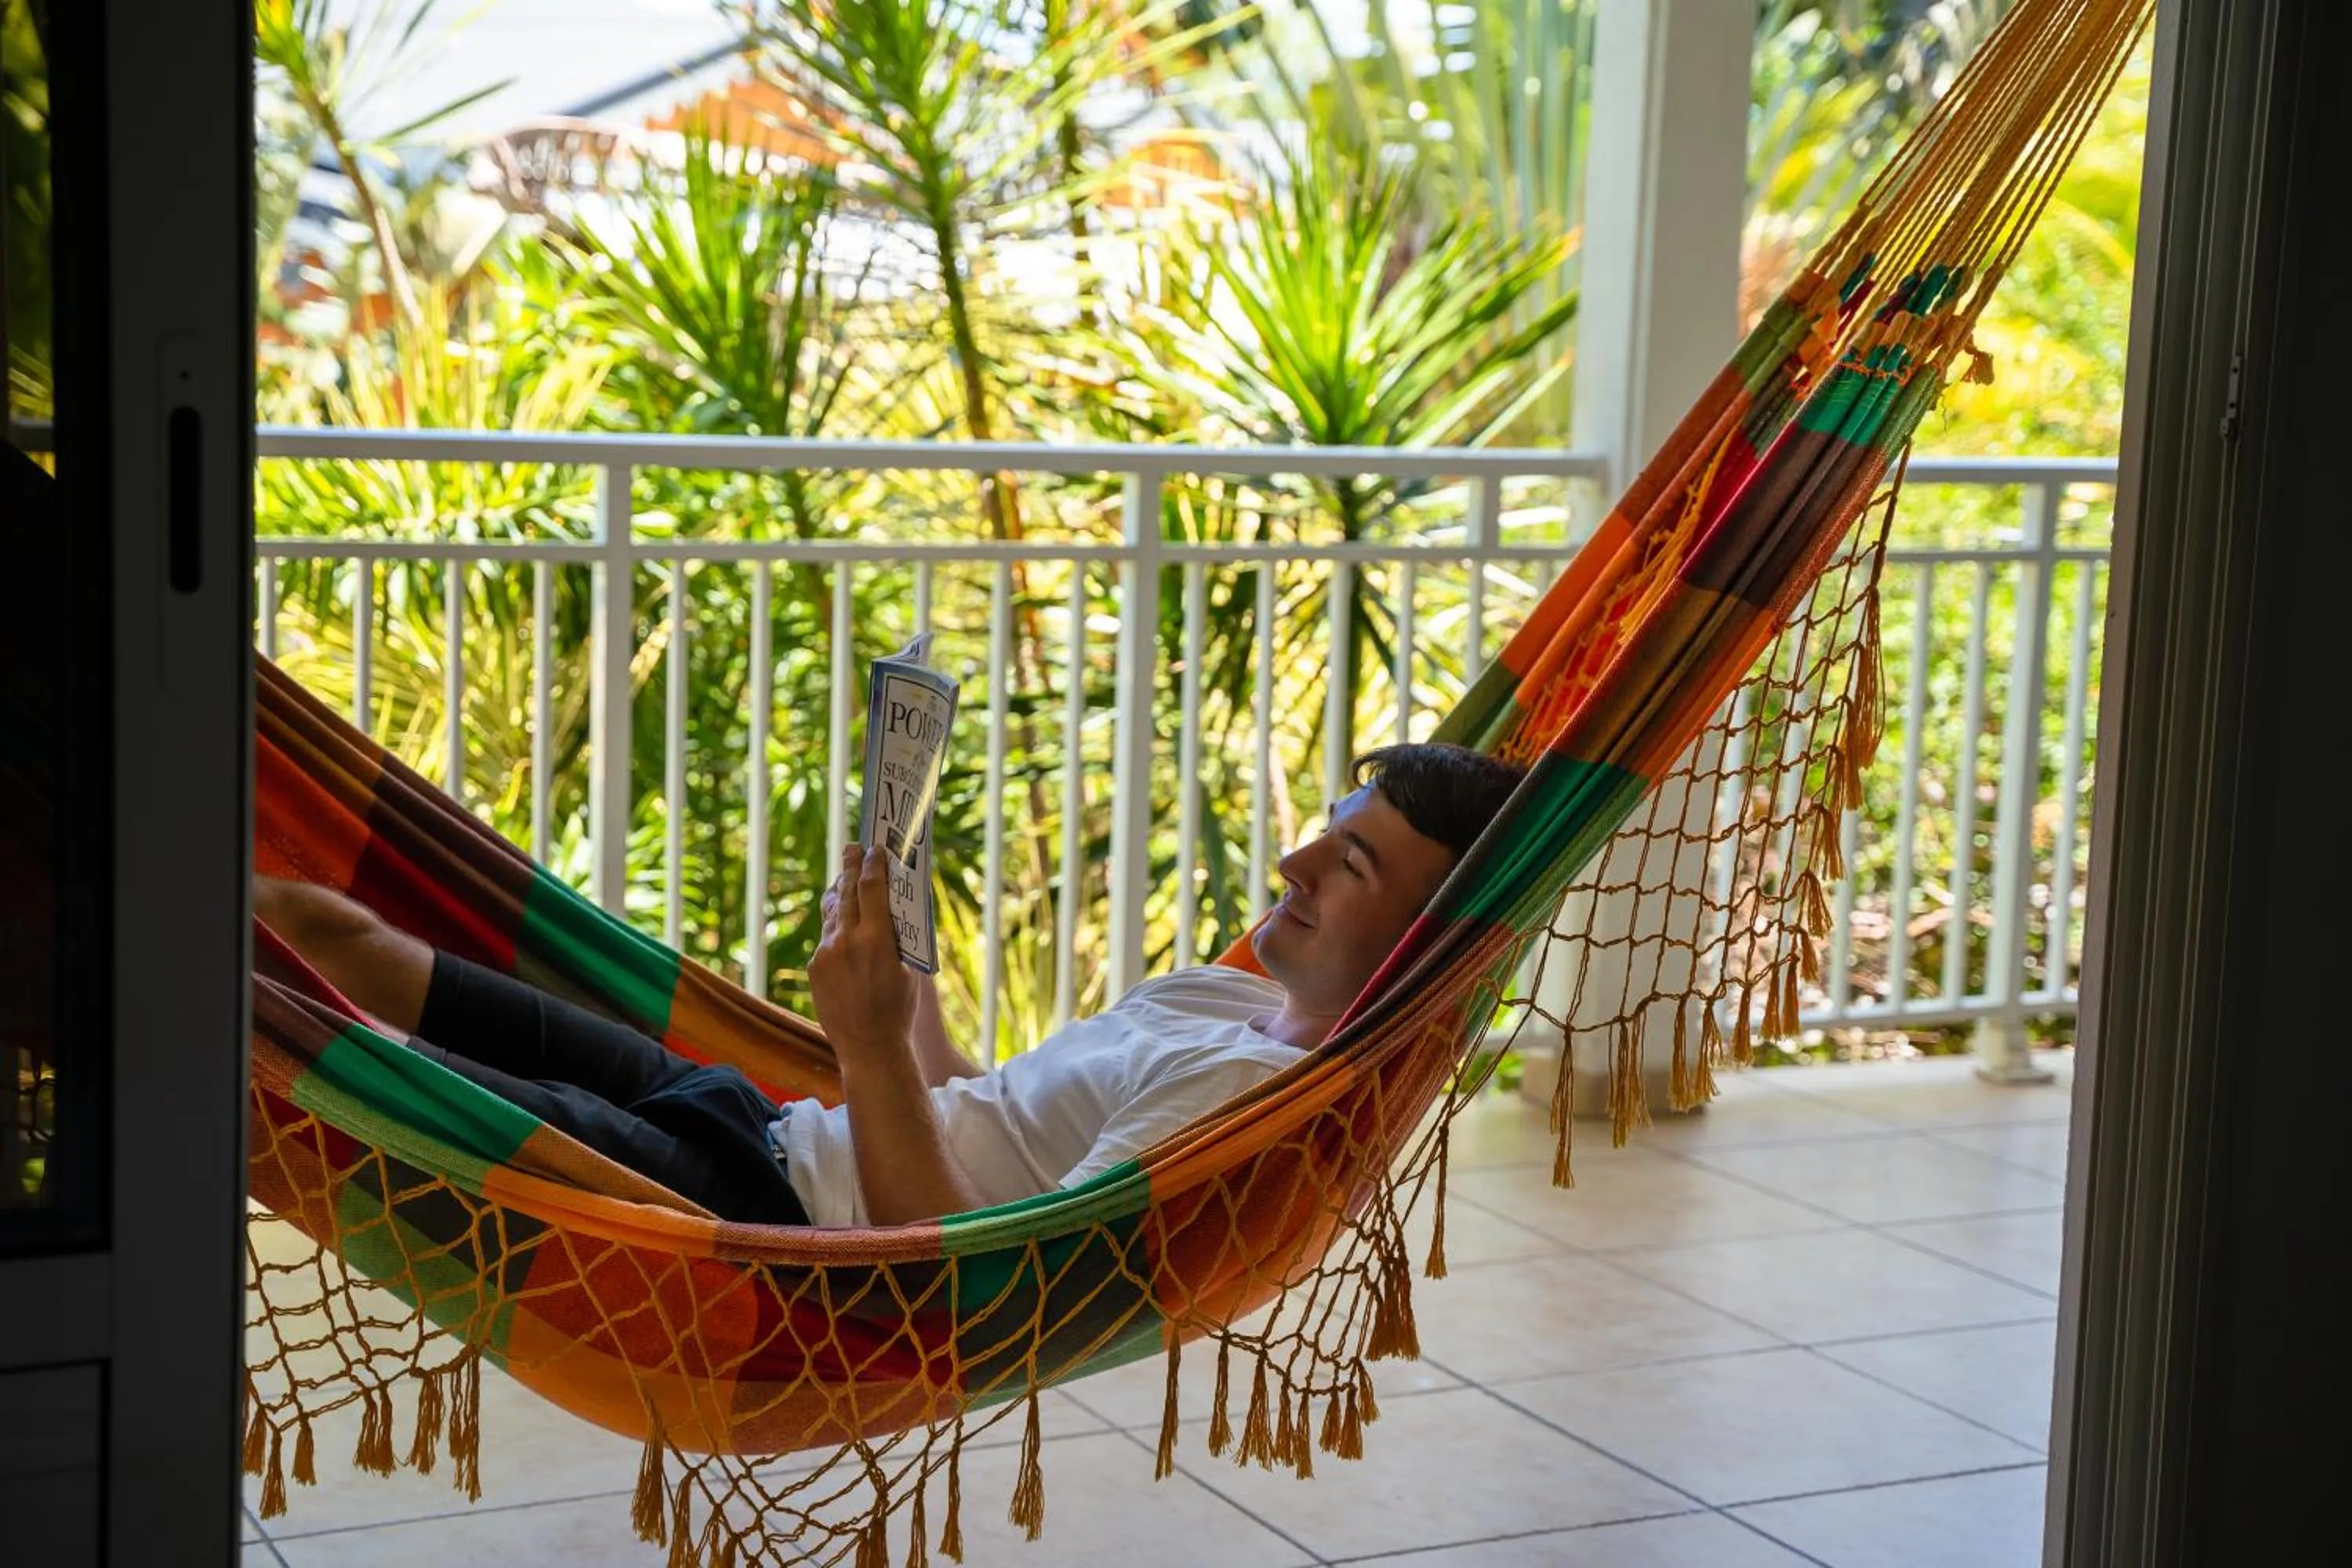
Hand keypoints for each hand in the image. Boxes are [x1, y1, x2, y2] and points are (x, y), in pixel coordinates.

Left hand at [809, 844, 918, 1068]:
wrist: (869, 1048)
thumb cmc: (899, 1009)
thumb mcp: (910, 968)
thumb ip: (897, 937)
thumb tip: (891, 911)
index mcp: (877, 938)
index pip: (872, 887)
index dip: (873, 864)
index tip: (875, 848)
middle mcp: (846, 941)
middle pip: (847, 892)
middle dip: (850, 867)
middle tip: (851, 847)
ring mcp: (826, 955)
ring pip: (833, 915)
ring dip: (841, 896)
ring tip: (845, 881)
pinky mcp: (815, 968)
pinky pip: (827, 940)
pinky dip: (836, 929)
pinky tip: (842, 926)